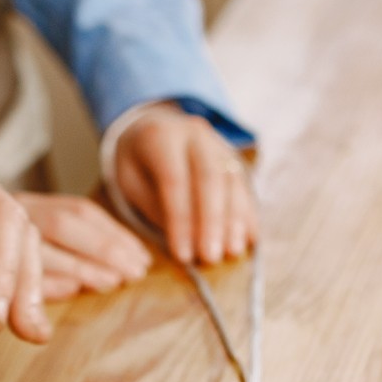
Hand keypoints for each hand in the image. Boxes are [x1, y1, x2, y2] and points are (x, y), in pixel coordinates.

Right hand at [15, 193, 151, 299]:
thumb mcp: (37, 243)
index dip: (116, 233)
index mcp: (31, 205)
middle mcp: (11, 215)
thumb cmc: (3, 259)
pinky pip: (16, 275)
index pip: (81, 212)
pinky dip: (47, 283)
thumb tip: (123, 270)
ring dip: (81, 267)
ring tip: (112, 282)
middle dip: (104, 248)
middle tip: (136, 273)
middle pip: (63, 224)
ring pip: (40, 247)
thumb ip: (74, 248)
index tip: (142, 256)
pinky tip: (72, 290)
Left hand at [113, 103, 255, 266]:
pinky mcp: (233, 156)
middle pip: (210, 178)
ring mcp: (218, 143)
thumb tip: (183, 240)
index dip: (180, 220)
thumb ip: (154, 206)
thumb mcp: (130, 181)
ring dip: (234, 220)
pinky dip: (248, 213)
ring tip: (232, 251)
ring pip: (232, 181)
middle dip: (212, 222)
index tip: (182, 255)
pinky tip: (250, 238)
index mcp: (161, 137)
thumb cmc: (137, 161)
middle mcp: (195, 135)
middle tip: (211, 257)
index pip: (175, 181)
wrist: (155, 124)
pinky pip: (244, 185)